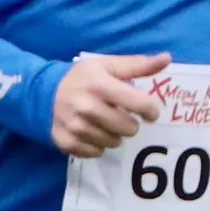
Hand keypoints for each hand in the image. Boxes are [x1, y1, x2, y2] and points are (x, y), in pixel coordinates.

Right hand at [48, 51, 169, 157]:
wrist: (43, 93)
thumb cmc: (82, 78)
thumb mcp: (107, 65)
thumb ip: (138, 64)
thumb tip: (166, 58)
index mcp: (99, 84)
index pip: (139, 104)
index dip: (150, 110)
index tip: (149, 111)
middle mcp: (86, 106)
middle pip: (129, 128)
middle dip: (130, 123)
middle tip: (121, 115)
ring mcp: (75, 127)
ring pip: (114, 142)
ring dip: (114, 134)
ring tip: (105, 123)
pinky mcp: (68, 142)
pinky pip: (97, 152)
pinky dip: (98, 145)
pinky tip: (92, 132)